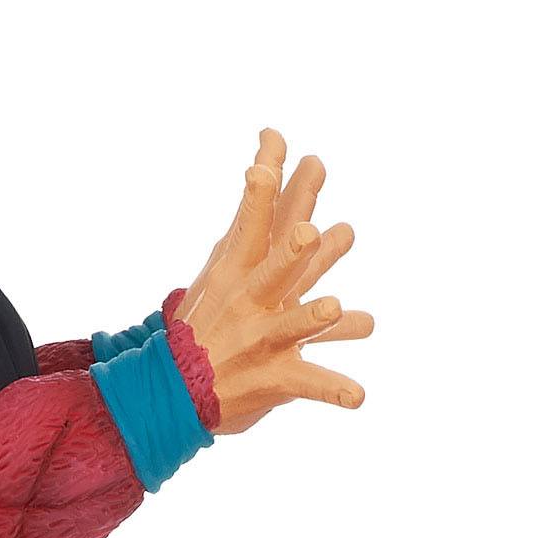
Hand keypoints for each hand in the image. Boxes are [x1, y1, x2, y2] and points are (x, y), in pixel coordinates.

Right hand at [175, 130, 370, 433]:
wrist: (178, 387)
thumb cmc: (210, 316)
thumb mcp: (227, 259)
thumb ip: (257, 209)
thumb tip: (270, 151)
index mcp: (240, 268)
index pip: (253, 217)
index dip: (264, 183)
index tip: (272, 140)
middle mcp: (252, 300)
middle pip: (274, 268)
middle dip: (291, 252)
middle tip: (309, 233)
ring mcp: (263, 338)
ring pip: (291, 324)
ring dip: (310, 317)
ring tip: (333, 309)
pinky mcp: (276, 376)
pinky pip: (310, 383)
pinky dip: (334, 389)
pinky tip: (359, 396)